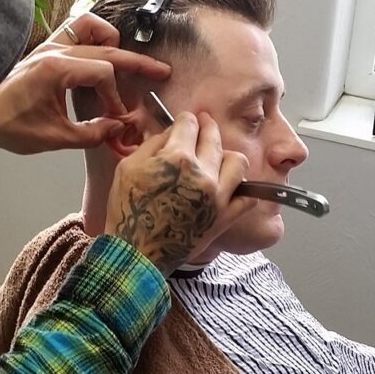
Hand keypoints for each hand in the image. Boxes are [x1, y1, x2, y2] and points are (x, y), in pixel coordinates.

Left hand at [0, 13, 170, 153]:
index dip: (115, 97)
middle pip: (107, 47)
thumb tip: (117, 128)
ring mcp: (49, 46)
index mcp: (57, 70)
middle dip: (136, 62)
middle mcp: (55, 51)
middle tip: (161, 71)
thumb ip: (90, 134)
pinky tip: (99, 58)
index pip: (104, 73)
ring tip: (124, 63)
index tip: (115, 118)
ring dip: (111, 42)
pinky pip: (75, 31)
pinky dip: (92, 39)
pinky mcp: (44, 50)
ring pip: (91, 27)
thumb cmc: (7, 125)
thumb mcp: (52, 137)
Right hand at [104, 112, 256, 275]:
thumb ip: (152, 144)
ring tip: (216, 159)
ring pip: (238, 162)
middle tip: (203, 127)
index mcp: (177, 158)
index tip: (184, 122)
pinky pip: (248, 197)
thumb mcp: (127, 167)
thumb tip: (171, 133)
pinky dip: (242, 188)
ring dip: (226, 156)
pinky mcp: (225, 218)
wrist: (137, 253)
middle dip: (207, 128)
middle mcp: (203, 174)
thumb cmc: (127, 212)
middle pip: (214, 138)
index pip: (190, 124)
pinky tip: (230, 186)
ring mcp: (218, 197)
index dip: (185, 120)